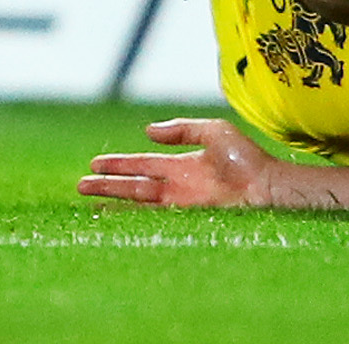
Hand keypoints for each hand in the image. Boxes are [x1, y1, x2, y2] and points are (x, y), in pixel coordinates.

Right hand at [81, 118, 281, 208]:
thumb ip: (182, 129)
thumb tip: (147, 131)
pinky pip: (156, 218)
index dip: (119, 163)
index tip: (95, 163)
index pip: (143, 164)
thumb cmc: (248, 159)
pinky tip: (119, 218)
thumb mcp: (213, 131)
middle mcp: (177, 187)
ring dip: (115, 199)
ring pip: (140, 202)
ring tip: (90, 201)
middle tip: (81, 185)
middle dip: (108, 184)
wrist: (268, 188)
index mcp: (181, 165)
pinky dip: (136, 218)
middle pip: (135, 185)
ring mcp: (181, 204)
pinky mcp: (188, 218)